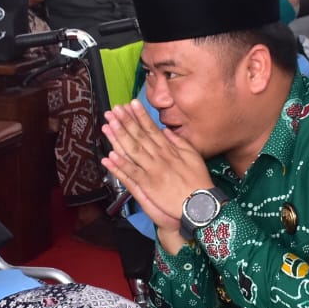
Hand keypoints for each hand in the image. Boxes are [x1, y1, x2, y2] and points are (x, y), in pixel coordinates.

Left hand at [100, 102, 212, 238]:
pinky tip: (110, 155)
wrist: (200, 203)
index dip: (141, 115)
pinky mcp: (148, 184)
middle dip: (126, 121)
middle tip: (115, 109)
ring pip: (133, 150)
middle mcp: (159, 156)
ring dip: (120, 137)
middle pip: (139, 136)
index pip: (152, 129)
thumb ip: (179, 141)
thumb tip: (166, 130)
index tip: (132, 103)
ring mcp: (152, 170)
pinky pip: (132, 172)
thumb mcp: (193, 155)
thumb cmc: (198, 180)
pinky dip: (121, 164)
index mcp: (169, 149)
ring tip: (109, 124)